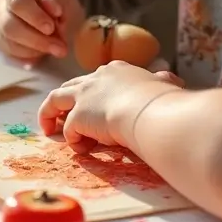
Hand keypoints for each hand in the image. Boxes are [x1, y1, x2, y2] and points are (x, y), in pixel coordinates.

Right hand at [0, 0, 72, 62]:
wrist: (45, 13)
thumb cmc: (51, 1)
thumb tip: (53, 7)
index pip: (16, 0)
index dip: (33, 15)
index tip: (51, 27)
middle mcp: (1, 8)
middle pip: (9, 26)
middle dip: (36, 39)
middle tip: (60, 46)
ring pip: (10, 44)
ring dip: (37, 50)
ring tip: (58, 48)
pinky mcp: (3, 46)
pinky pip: (13, 56)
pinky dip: (32, 57)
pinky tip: (45, 52)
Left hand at [38, 60, 184, 153]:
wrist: (150, 111)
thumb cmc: (162, 100)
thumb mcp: (164, 85)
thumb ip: (163, 81)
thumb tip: (173, 80)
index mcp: (115, 71)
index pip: (95, 79)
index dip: (91, 92)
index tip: (92, 105)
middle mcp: (95, 79)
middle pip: (70, 87)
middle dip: (63, 101)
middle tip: (60, 115)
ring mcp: (84, 96)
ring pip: (54, 100)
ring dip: (49, 114)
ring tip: (48, 129)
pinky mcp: (78, 116)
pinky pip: (68, 130)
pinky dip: (71, 140)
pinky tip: (81, 150)